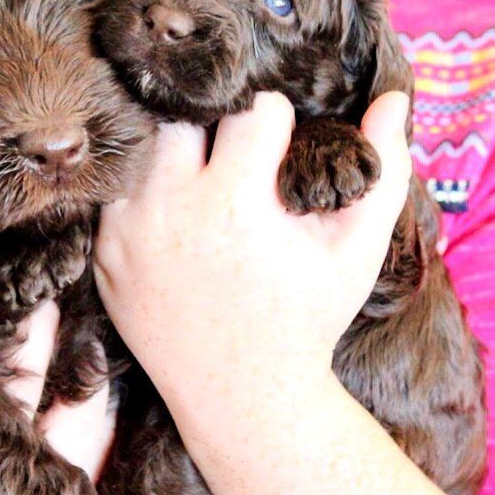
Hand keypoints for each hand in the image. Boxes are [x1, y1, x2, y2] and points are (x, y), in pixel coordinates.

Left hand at [94, 91, 411, 407]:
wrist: (242, 394)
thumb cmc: (305, 319)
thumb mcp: (355, 252)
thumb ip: (384, 172)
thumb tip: (391, 99)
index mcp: (233, 201)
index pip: (251, 109)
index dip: (276, 120)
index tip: (280, 143)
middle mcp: (170, 208)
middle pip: (184, 116)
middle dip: (213, 125)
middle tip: (233, 156)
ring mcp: (126, 231)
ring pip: (143, 149)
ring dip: (172, 155)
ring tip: (201, 180)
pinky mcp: (104, 252)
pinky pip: (116, 194)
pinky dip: (143, 193)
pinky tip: (171, 214)